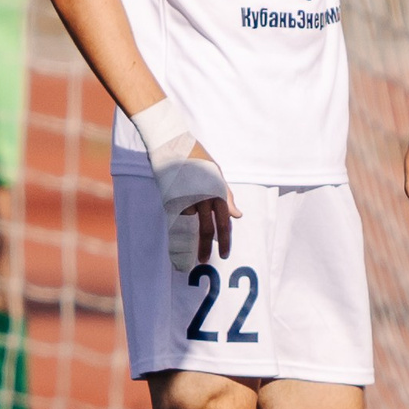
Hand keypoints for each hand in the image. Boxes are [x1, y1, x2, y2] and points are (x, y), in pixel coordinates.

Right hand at [155, 148, 232, 274]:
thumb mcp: (217, 174)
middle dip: (208, 248)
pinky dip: (180, 224)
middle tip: (208, 261)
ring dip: (192, 242)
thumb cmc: (197, 158)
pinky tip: (180, 232)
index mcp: (218, 192)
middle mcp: (203, 198)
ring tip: (193, 256)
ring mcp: (186, 200)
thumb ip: (226, 196)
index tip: (224, 253)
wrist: (172, 146)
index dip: (224, 240)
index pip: (224, 223)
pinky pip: (178, 217)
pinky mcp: (171, 200)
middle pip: (207, 230)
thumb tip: (237, 215)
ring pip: (190, 225)